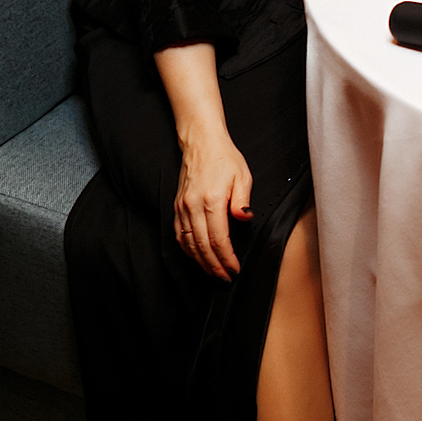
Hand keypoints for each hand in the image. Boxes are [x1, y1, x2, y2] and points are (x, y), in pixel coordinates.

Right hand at [173, 126, 253, 279]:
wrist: (201, 143)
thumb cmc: (224, 158)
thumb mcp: (243, 176)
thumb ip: (242, 200)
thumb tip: (244, 218)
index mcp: (212, 200)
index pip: (218, 239)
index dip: (226, 258)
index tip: (234, 268)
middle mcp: (193, 206)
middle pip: (202, 246)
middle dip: (214, 266)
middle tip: (224, 277)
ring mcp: (182, 207)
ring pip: (188, 244)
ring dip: (201, 261)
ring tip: (213, 272)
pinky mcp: (177, 207)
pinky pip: (179, 235)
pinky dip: (188, 250)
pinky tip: (197, 256)